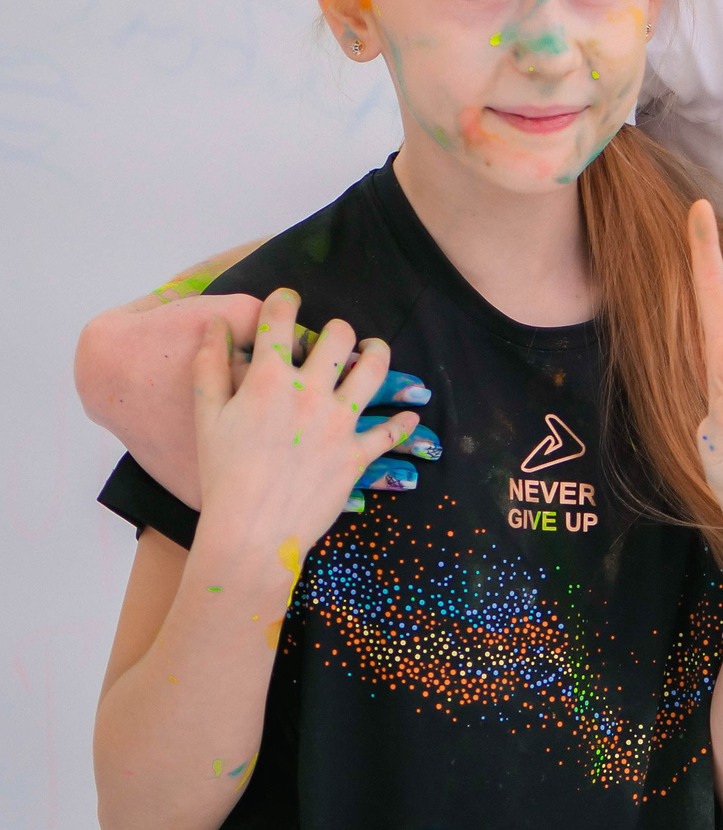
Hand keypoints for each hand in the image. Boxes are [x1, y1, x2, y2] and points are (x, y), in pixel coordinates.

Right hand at [195, 289, 414, 569]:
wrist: (249, 531)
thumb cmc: (222, 476)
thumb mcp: (206, 417)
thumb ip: (210, 366)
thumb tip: (217, 326)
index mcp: (270, 381)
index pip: (281, 321)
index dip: (284, 302)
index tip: (288, 298)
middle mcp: (310, 393)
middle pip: (338, 337)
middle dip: (337, 329)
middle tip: (334, 334)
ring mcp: (339, 423)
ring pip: (375, 370)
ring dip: (377, 354)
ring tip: (373, 350)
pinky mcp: (357, 455)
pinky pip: (391, 432)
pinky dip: (403, 424)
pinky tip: (410, 415)